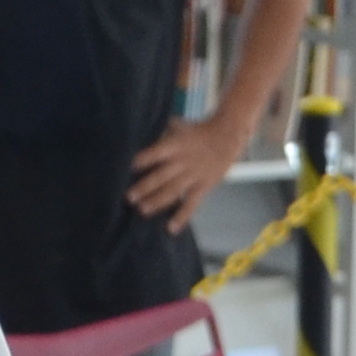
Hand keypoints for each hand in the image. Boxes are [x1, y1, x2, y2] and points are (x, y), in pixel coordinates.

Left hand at [126, 114, 248, 227]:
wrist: (227, 136)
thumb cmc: (197, 132)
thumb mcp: (178, 127)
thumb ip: (160, 133)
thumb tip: (137, 136)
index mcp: (175, 145)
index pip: (155, 153)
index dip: (142, 160)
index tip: (127, 169)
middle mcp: (183, 161)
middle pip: (162, 175)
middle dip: (145, 187)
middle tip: (129, 198)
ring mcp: (193, 175)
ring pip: (173, 190)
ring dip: (157, 201)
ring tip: (143, 211)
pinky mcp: (203, 186)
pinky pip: (192, 203)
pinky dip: (182, 216)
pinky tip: (171, 228)